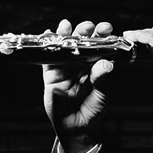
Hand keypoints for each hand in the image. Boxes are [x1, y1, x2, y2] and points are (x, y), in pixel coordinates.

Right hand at [43, 19, 114, 152]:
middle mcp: (81, 63)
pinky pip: (47, 58)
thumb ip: (102, 79)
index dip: (102, 35)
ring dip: (65, 34)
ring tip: (67, 26)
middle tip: (89, 26)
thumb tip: (106, 64)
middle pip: (82, 41)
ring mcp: (66, 66)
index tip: (106, 27)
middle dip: (84, 30)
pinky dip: (47, 46)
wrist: (78, 126)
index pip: (100, 46)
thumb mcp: (102, 94)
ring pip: (64, 46)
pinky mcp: (51, 74)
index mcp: (96, 65)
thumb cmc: (94, 109)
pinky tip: (47, 34)